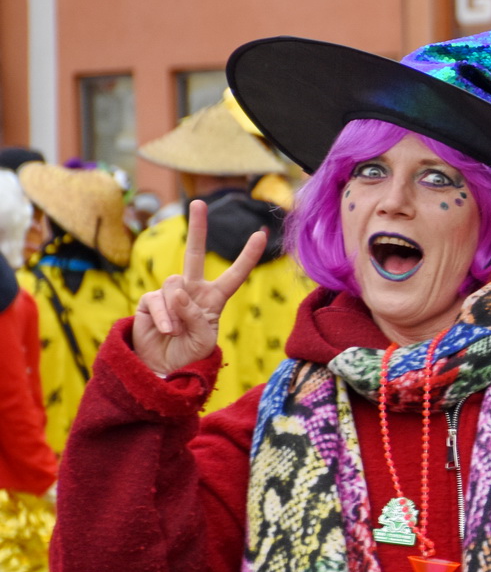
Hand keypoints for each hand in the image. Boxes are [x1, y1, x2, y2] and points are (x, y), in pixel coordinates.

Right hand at [133, 200, 267, 375]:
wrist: (163, 369)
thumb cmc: (190, 354)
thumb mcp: (204, 340)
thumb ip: (196, 316)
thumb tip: (179, 292)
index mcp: (214, 299)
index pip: (234, 275)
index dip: (247, 257)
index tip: (261, 235)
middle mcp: (192, 291)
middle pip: (195, 254)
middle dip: (197, 228)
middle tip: (200, 202)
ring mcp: (170, 294)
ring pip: (174, 285)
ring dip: (177, 312)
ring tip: (177, 332)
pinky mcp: (150, 300)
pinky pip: (158, 300)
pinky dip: (164, 317)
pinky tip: (166, 330)